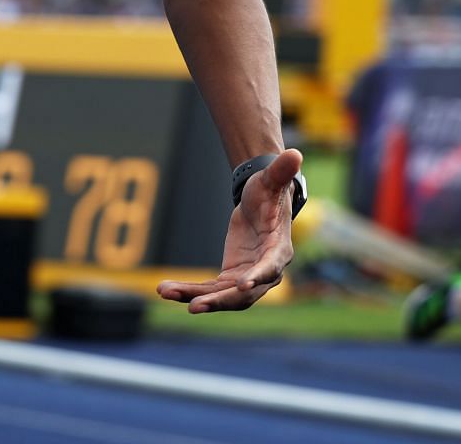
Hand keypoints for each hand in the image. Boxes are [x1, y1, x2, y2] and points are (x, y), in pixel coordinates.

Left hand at [157, 148, 301, 313]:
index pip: (270, 267)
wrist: (260, 205)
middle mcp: (265, 272)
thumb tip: (295, 153)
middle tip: (194, 306)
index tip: (242, 284)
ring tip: (165, 292)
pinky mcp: (230, 279)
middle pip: (243, 294)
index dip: (258, 276)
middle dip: (219, 301)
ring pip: (221, 296)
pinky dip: (188, 291)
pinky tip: (165, 289)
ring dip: (195, 298)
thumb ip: (281, 171)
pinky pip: (208, 289)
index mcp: (279, 250)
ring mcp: (246, 278)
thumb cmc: (269, 192)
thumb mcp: (271, 180)